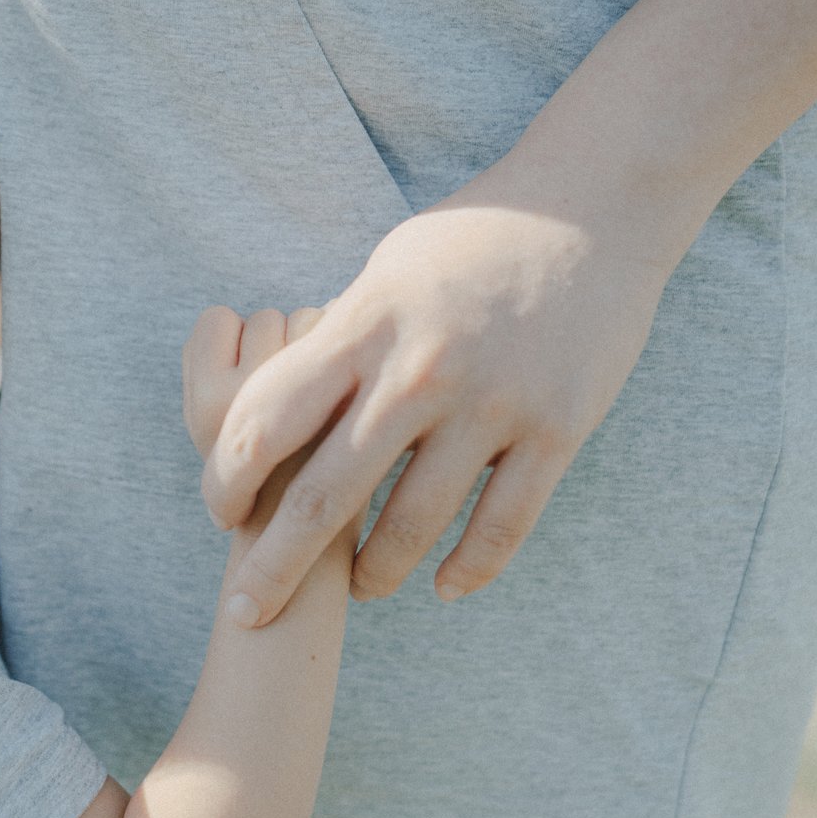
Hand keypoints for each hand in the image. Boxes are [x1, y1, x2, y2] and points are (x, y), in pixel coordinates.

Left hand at [200, 184, 677, 626]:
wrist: (596, 204)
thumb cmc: (474, 234)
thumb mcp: (387, 268)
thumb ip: (338, 338)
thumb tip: (285, 397)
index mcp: (365, 325)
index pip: (265, 421)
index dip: (227, 479)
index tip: (220, 512)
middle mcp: (419, 371)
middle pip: (322, 495)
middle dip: (273, 567)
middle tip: (246, 613)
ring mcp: (492, 404)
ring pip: (411, 526)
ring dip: (373, 573)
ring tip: (359, 591)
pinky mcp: (556, 429)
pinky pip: (503, 526)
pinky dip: (468, 569)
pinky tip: (444, 587)